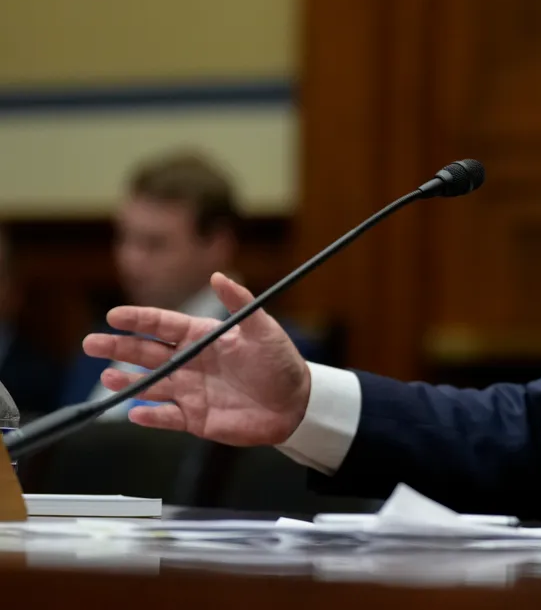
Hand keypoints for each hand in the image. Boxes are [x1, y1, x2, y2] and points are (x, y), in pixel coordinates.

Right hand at [81, 272, 311, 446]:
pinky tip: (134, 413)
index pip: (164, 325)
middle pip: (147, 353)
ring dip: (128, 381)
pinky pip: (165, 417)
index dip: (139, 320)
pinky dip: (150, 416)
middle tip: (92, 343)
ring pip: (150, 385)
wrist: (295, 404)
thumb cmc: (281, 363)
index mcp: (203, 338)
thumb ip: (241, 303)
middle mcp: (191, 362)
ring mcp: (189, 391)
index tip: (114, 315)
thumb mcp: (265, 329)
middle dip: (119, 347)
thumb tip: (219, 276)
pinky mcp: (195, 418)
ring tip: (107, 377)